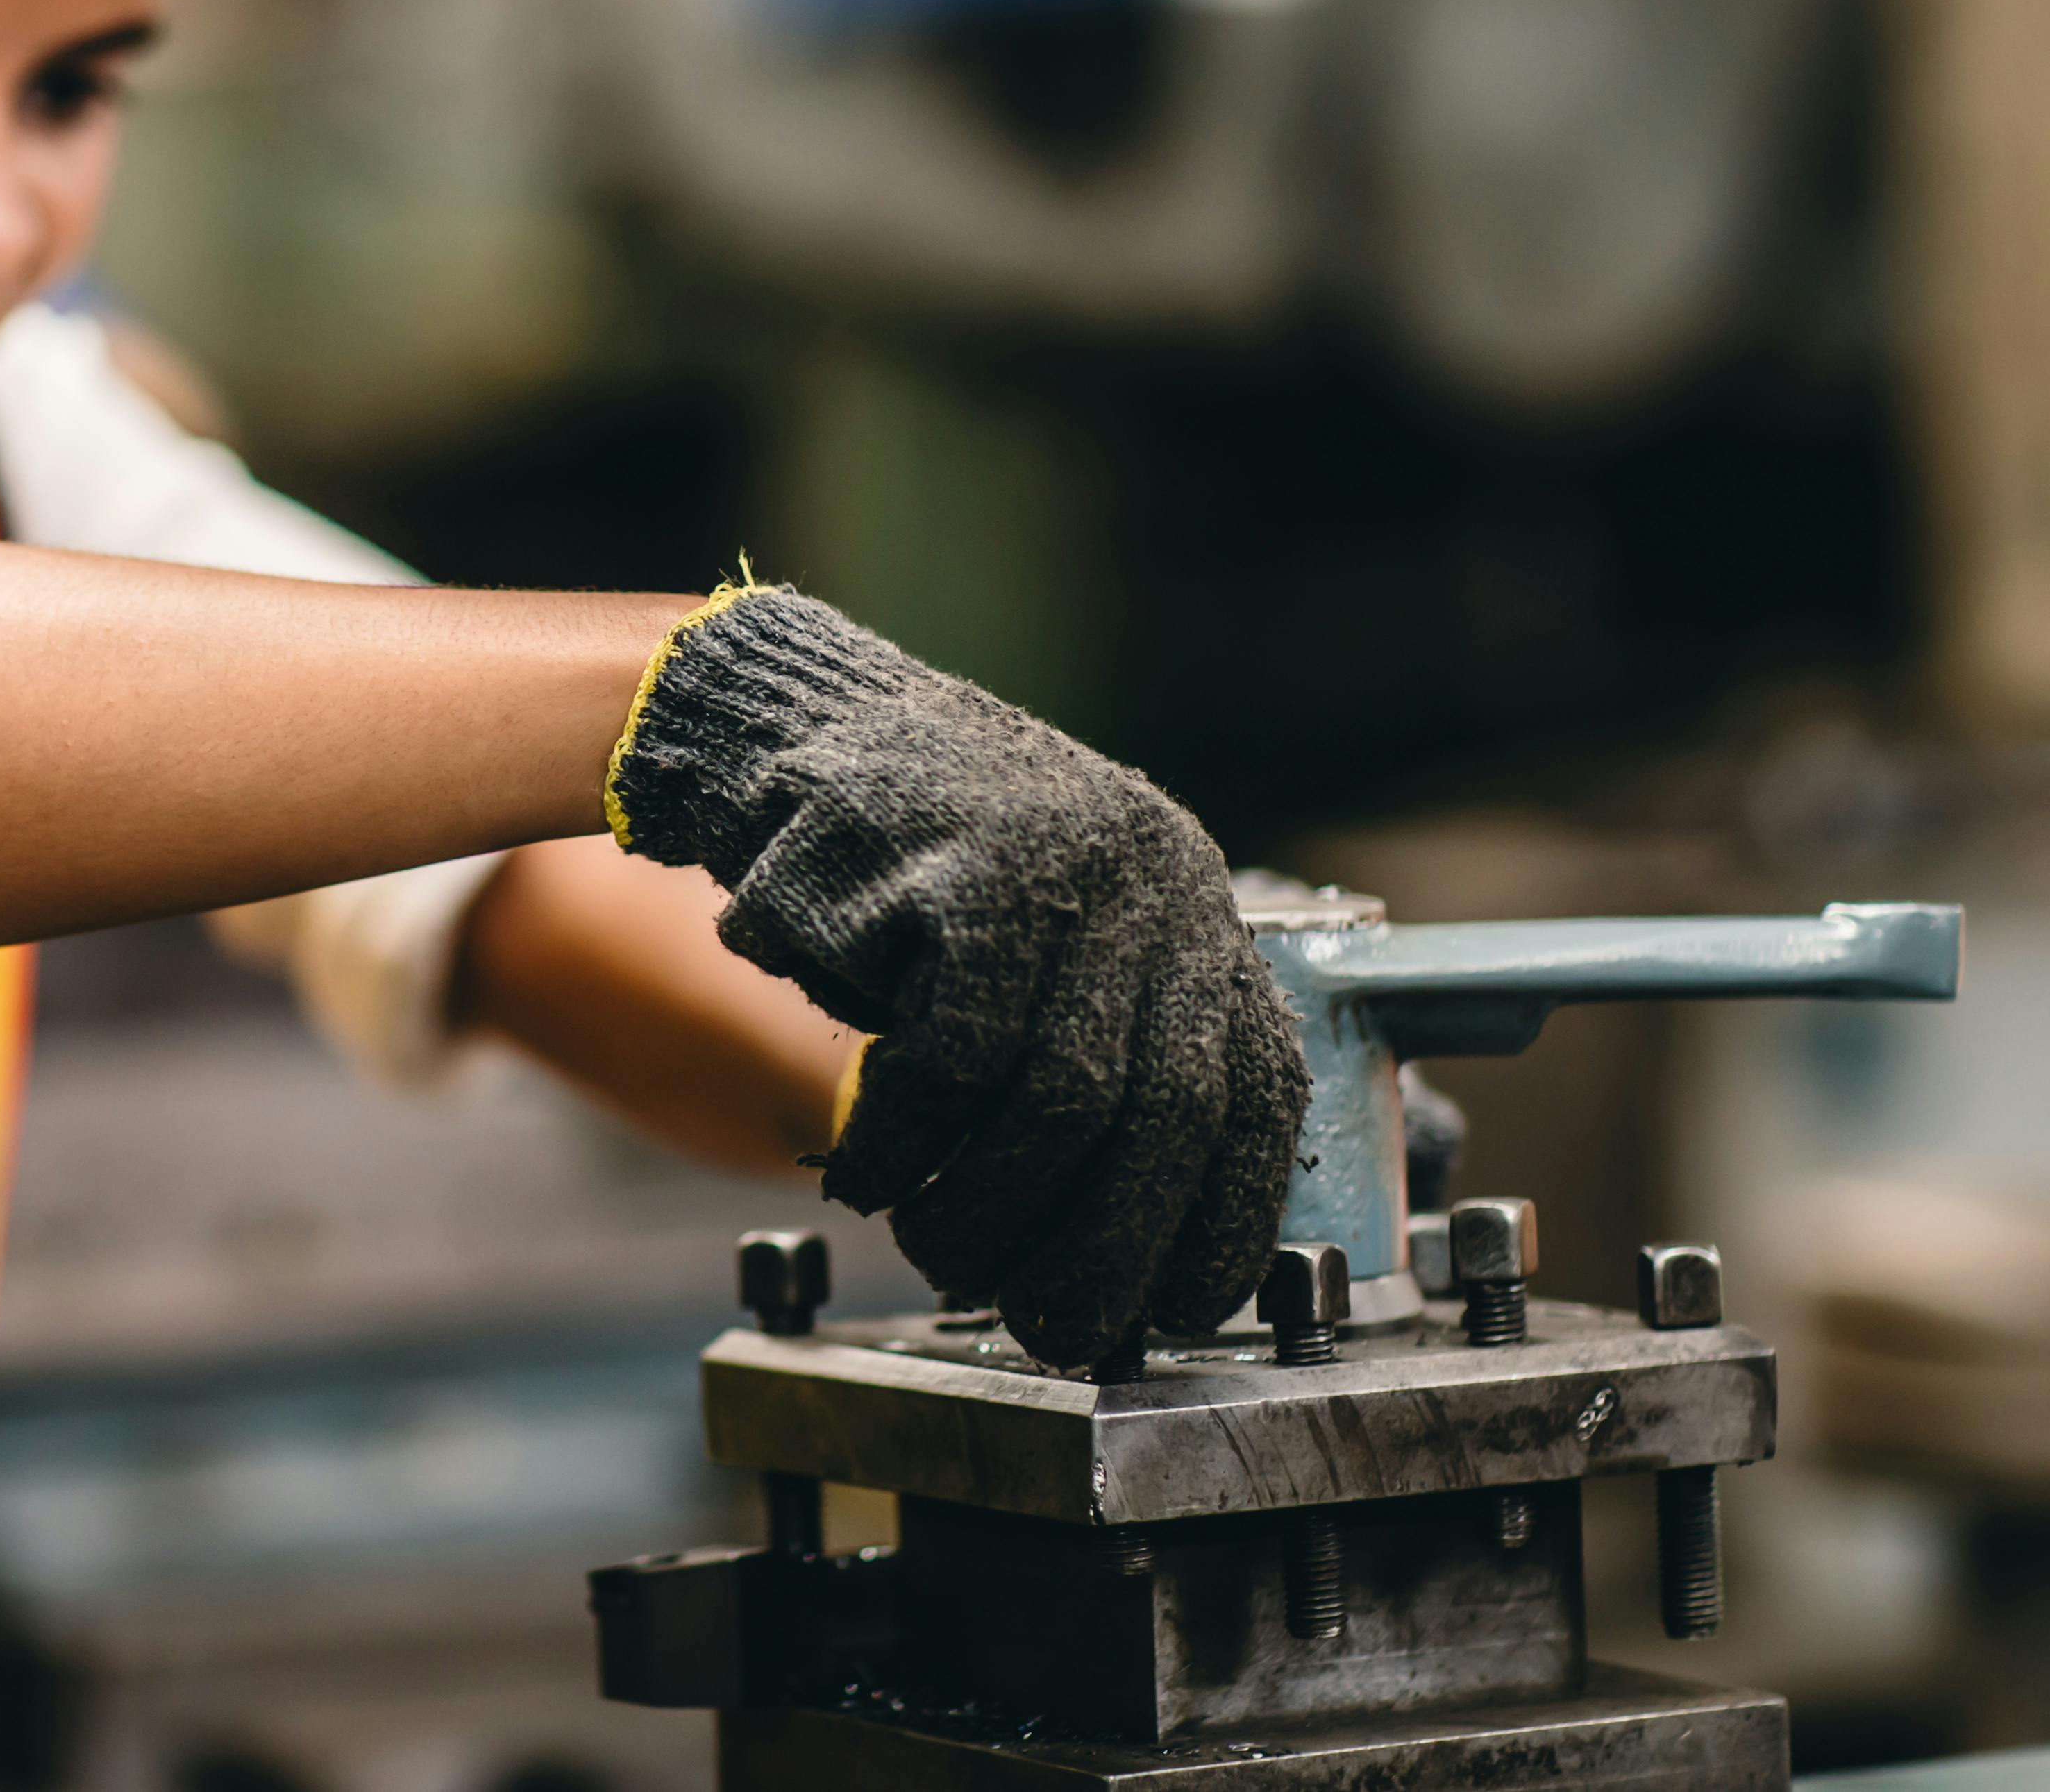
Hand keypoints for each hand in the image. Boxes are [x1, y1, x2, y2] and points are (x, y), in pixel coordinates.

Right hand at [606, 588, 1307, 1367]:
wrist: (789, 728)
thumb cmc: (907, 877)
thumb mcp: (1044, 946)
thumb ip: (1108, 1051)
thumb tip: (1156, 1230)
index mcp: (1189, 907)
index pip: (1260, 1092)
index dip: (1224, 1220)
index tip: (1170, 1309)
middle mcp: (1154, 879)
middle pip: (1167, 1115)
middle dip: (1100, 1249)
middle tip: (1038, 1320)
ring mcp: (1065, 866)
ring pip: (1061, 1102)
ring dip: (988, 1210)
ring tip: (933, 1245)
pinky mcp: (965, 873)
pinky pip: (954, 1059)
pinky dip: (907, 1143)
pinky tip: (866, 1168)